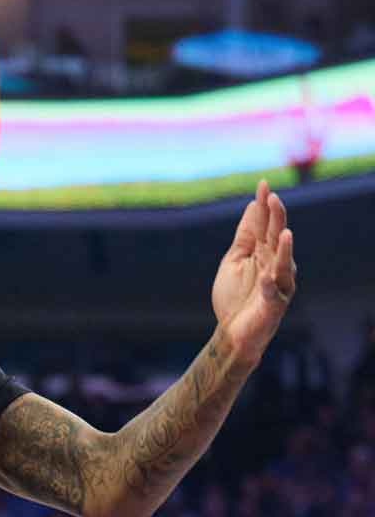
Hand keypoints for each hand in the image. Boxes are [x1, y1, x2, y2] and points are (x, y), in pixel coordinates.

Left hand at [212, 180, 295, 363]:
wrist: (232, 332)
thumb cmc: (235, 296)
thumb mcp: (234, 260)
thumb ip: (245, 237)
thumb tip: (252, 207)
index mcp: (263, 255)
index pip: (265, 226)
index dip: (264, 206)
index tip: (263, 184)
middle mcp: (274, 267)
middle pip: (275, 240)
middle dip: (276, 220)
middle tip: (274, 198)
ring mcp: (277, 287)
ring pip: (283, 266)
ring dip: (283, 250)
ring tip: (283, 233)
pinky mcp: (272, 308)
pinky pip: (273, 296)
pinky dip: (271, 287)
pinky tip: (267, 277)